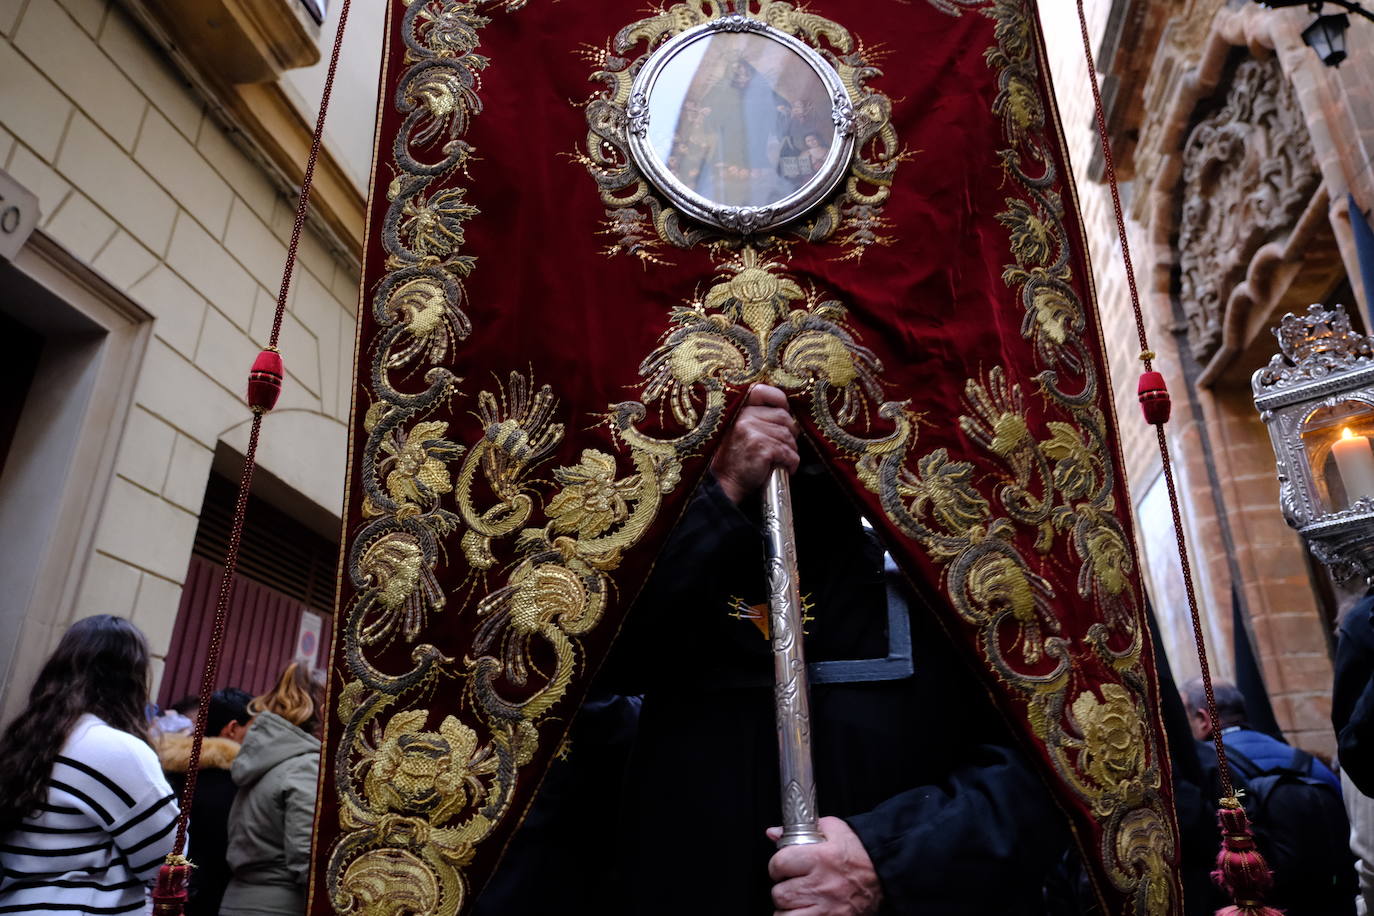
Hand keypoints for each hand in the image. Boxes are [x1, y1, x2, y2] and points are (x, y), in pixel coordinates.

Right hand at [710, 384, 799, 503]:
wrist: (725, 482)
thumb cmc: (737, 458)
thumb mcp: (741, 430)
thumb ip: (757, 417)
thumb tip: (787, 413)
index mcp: (739, 410)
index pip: (762, 391)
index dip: (779, 399)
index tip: (785, 410)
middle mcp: (744, 417)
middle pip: (783, 417)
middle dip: (790, 433)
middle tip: (785, 446)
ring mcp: (752, 431)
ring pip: (788, 436)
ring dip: (790, 450)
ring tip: (782, 459)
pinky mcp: (761, 447)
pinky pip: (788, 452)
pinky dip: (791, 462)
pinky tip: (785, 467)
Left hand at [766, 817, 881, 915]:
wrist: (886, 872)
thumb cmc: (859, 852)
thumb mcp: (832, 830)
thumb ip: (800, 830)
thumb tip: (773, 833)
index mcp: (819, 858)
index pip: (778, 864)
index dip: (778, 866)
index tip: (784, 867)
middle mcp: (821, 885)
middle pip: (780, 893)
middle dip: (783, 889)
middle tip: (794, 885)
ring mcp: (827, 909)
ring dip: (788, 909)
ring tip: (799, 901)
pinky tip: (805, 911)